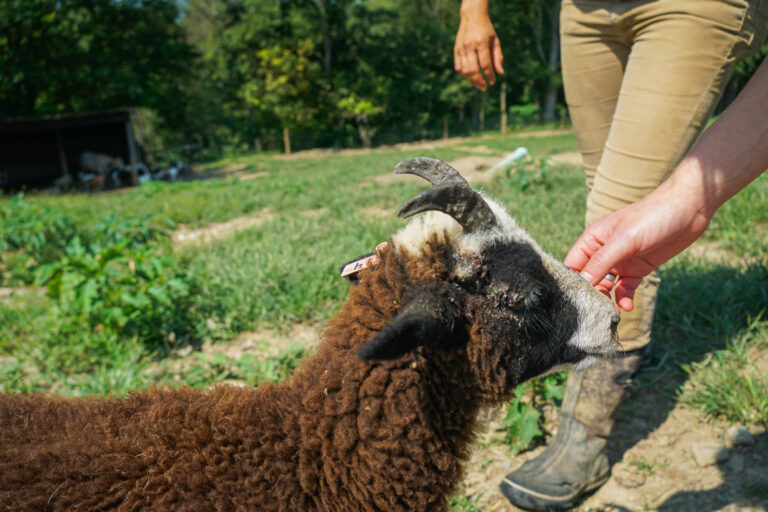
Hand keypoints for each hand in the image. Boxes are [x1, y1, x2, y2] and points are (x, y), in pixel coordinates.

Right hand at [454, 6, 503, 90]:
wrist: (472, 17)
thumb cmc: (487, 29)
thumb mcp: (495, 41)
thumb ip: (498, 57)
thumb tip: (500, 73)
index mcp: (481, 42)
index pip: (485, 64)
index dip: (489, 75)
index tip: (492, 82)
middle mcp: (470, 46)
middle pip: (473, 70)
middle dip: (479, 81)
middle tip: (484, 88)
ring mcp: (461, 48)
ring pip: (465, 70)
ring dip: (472, 80)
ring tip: (478, 85)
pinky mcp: (456, 50)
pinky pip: (458, 67)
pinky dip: (464, 74)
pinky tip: (470, 77)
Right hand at [564, 181, 711, 311]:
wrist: (689, 210)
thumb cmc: (652, 216)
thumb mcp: (624, 240)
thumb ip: (602, 262)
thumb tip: (582, 283)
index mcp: (593, 240)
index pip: (573, 265)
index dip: (571, 283)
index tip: (572, 302)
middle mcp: (603, 252)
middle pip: (588, 279)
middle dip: (590, 295)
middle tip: (595, 311)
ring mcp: (620, 261)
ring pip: (606, 287)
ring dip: (607, 300)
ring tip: (612, 313)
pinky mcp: (638, 269)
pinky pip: (625, 288)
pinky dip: (625, 298)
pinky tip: (628, 306)